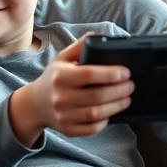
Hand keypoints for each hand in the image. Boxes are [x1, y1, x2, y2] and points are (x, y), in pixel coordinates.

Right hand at [10, 34, 133, 145]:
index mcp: (60, 76)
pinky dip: (105, 121)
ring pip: (96, 114)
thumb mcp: (62, 59)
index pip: (89, 74)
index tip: (126, 72)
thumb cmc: (53, 78)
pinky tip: (111, 112)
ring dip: (116, 106)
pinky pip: (91, 128)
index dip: (111, 74)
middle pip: (97, 95)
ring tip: (126, 98)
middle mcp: (60, 97)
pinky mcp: (67, 130)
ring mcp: (63, 115)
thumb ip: (80, 46)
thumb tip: (98, 36)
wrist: (35, 104)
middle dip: (119, 90)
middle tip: (131, 85)